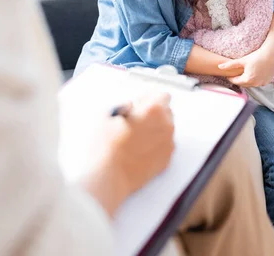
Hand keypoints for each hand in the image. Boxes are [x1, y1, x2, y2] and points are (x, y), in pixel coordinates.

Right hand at [80, 93, 174, 216]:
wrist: (108, 178)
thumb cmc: (105, 147)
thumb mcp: (107, 115)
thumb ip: (124, 105)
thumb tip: (130, 107)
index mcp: (153, 110)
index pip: (163, 96)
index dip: (149, 99)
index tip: (139, 106)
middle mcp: (165, 126)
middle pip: (166, 112)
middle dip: (154, 115)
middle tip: (135, 123)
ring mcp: (168, 145)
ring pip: (166, 130)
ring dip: (155, 130)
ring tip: (135, 139)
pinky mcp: (166, 161)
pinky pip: (164, 147)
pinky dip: (156, 146)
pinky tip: (139, 151)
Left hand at [218, 46, 273, 86]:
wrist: (271, 54)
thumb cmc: (256, 56)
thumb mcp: (242, 60)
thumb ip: (230, 65)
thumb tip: (219, 67)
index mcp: (248, 79)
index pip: (236, 81)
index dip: (231, 78)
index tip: (228, 74)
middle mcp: (255, 84)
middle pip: (243, 83)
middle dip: (239, 79)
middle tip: (235, 74)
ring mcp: (262, 83)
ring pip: (251, 84)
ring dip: (247, 80)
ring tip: (243, 73)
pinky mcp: (267, 81)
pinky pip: (258, 82)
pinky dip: (255, 79)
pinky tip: (253, 73)